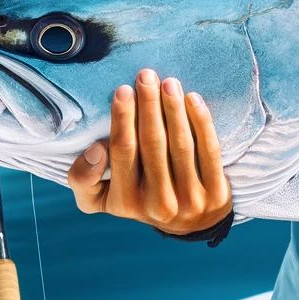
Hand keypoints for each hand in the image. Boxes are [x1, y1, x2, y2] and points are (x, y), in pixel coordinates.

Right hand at [67, 68, 232, 235]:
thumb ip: (83, 178)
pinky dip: (201, 122)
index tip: (123, 90)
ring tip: (169, 82)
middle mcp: (157, 204)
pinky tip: (193, 98)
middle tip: (146, 75)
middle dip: (148, 105)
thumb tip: (94, 149)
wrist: (189, 224)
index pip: (122, 151)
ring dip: (174, 109)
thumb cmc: (138, 198)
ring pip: (181, 144)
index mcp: (125, 202)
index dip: (122, 119)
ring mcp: (189, 199)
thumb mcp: (100, 198)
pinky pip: (209, 150)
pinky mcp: (216, 192)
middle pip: (152, 144)